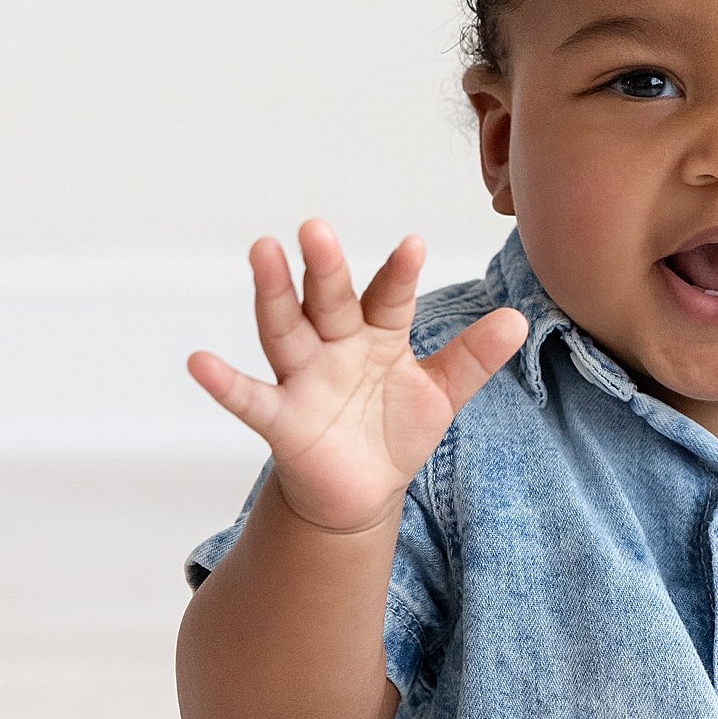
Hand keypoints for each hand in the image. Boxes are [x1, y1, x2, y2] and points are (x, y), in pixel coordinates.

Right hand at [187, 221, 528, 533]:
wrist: (360, 491)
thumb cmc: (395, 429)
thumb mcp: (440, 394)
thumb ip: (473, 358)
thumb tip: (518, 319)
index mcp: (377, 335)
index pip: (388, 298)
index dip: (400, 274)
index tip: (414, 243)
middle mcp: (335, 346)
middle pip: (328, 301)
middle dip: (323, 267)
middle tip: (315, 227)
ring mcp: (303, 379)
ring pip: (285, 331)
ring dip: (272, 294)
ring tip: (261, 252)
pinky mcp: (281, 419)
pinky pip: (250, 399)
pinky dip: (224, 382)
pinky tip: (199, 361)